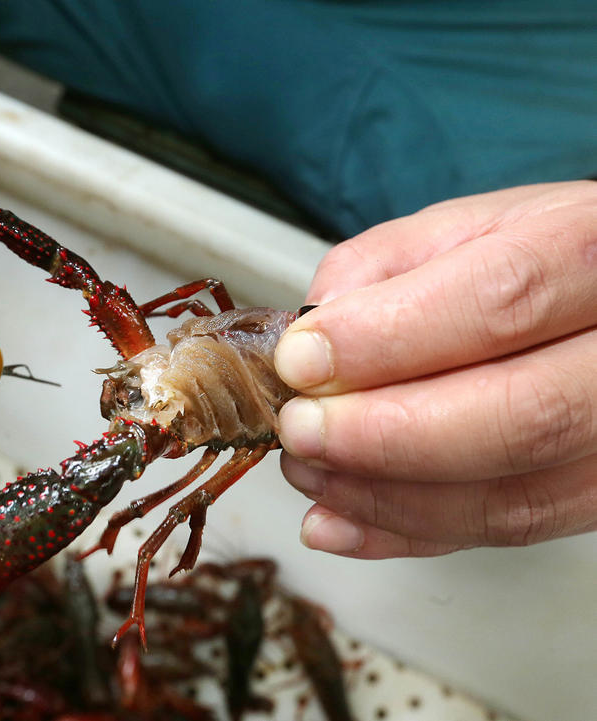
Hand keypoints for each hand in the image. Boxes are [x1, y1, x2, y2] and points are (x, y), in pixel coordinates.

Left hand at [274, 181, 596, 556]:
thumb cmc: (534, 261)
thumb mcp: (461, 228)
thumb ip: (380, 268)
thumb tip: (312, 333)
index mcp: (591, 254)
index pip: (500, 301)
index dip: (386, 340)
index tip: (301, 362)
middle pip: (521, 416)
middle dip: (383, 435)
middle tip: (301, 430)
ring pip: (516, 497)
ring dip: (384, 496)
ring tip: (309, 472)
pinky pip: (509, 534)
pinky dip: (408, 535)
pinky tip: (339, 520)